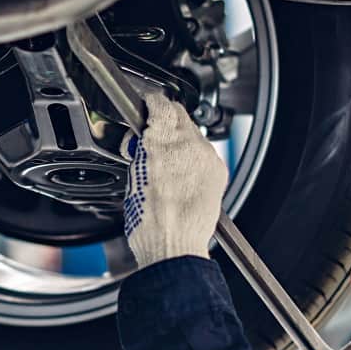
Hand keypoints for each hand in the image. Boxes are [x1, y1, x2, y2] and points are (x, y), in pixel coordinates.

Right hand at [121, 92, 227, 267]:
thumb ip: (141, 150)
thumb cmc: (150, 222)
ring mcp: (207, 157)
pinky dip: (193, 156)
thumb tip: (143, 140)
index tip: (146, 106)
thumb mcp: (132, 176)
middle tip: (151, 137)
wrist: (174, 246)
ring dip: (179, 139)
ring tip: (165, 161)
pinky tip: (181, 173)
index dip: (151, 103)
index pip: (160, 103)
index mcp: (162, 143)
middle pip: (180, 114)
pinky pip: (204, 152)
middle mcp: (189, 145)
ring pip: (193, 133)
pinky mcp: (218, 170)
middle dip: (165, 121)